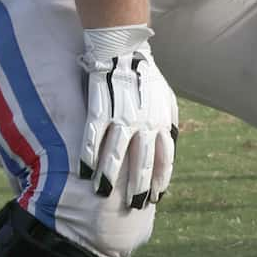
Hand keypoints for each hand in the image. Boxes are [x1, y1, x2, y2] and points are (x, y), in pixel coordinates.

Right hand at [79, 25, 178, 208]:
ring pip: (115, 155)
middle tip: (134, 206)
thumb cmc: (146, 75)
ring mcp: (121, 119)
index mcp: (161, 122)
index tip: (155, 196)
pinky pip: (93, 139)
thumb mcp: (166, 98)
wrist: (124, 50)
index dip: (159, 179)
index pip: (164, 159)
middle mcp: (143, 124)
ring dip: (109, 178)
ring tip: (103, 195)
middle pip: (141, 163)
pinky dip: (89, 158)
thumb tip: (172, 143)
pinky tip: (84, 173)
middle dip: (137, 187)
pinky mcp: (99, 112)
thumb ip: (169, 122)